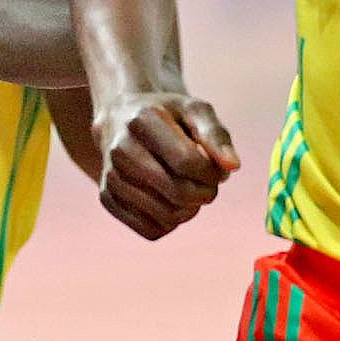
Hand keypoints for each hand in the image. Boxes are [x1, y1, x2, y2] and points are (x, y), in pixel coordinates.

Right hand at [95, 91, 238, 239]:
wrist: (120, 118)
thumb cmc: (167, 116)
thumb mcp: (194, 111)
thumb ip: (216, 135)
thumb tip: (232, 167)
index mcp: (142, 121)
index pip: (189, 162)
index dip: (213, 173)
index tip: (217, 170)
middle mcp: (120, 149)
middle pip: (178, 193)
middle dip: (205, 194)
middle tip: (207, 184)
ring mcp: (111, 176)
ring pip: (166, 216)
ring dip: (190, 210)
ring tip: (188, 189)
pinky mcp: (107, 198)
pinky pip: (151, 230)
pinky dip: (170, 222)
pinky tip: (170, 201)